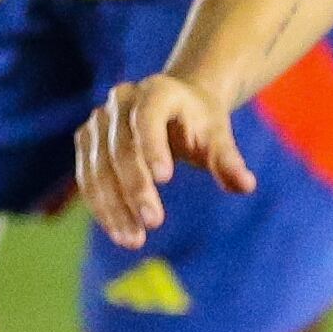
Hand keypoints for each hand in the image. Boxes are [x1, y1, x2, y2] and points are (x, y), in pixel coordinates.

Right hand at [77, 73, 251, 249]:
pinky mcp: (86, 140)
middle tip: (154, 222)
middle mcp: (121, 101)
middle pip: (120, 146)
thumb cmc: (200, 122)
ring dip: (112, 205)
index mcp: (157, 91)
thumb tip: (246, 185)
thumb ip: (228, 158)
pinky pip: (87, 176)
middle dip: (135, 187)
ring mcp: (99, 120)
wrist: (174, 105)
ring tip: (133, 240)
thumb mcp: (217, 134)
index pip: (148, 117)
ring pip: (98, 165)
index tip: (165, 181)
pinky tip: (118, 231)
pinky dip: (100, 205)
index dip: (153, 146)